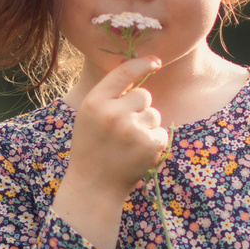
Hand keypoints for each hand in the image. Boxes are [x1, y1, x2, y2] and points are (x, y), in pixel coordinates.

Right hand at [52, 57, 167, 248]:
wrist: (92, 187)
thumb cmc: (90, 150)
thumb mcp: (88, 117)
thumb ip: (108, 97)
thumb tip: (137, 71)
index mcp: (94, 102)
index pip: (123, 73)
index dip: (142, 63)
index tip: (155, 61)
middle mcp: (112, 112)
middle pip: (144, 95)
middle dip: (139, 109)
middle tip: (124, 129)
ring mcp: (131, 128)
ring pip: (154, 115)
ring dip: (147, 127)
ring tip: (128, 145)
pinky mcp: (148, 144)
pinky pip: (161, 132)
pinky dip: (153, 143)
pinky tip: (137, 154)